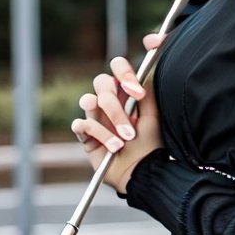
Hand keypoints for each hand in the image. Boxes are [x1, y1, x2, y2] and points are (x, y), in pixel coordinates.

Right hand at [70, 34, 170, 191]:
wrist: (142, 172)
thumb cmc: (150, 143)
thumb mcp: (153, 115)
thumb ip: (147, 91)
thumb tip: (147, 63)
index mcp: (126, 92)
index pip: (118, 67)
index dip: (124, 74)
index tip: (137, 93)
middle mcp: (109, 101)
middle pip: (101, 82)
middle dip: (116, 107)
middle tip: (130, 129)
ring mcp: (95, 116)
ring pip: (89, 100)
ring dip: (109, 122)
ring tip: (123, 141)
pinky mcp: (85, 134)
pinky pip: (81, 123)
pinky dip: (97, 134)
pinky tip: (111, 146)